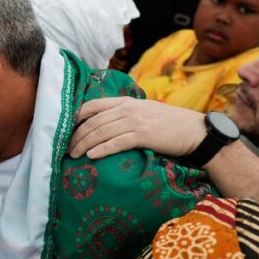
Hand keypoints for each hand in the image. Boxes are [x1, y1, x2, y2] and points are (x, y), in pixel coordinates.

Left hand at [68, 97, 206, 159]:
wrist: (193, 130)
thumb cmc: (168, 123)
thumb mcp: (143, 111)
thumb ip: (124, 113)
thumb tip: (104, 123)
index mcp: (125, 102)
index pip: (92, 105)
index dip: (76, 117)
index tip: (65, 130)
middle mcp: (127, 109)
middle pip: (93, 122)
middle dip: (76, 136)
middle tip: (66, 149)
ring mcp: (135, 121)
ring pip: (101, 132)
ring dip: (83, 144)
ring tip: (73, 155)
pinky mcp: (143, 135)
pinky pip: (116, 143)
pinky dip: (101, 149)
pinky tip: (91, 156)